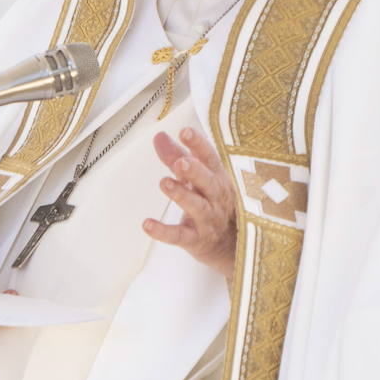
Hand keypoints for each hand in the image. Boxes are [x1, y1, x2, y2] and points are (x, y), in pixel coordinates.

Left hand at [146, 126, 238, 277]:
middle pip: (207, 182)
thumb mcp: (199, 179)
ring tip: (165, 183)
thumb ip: (177, 156)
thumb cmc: (214, 205)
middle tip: (180, 161)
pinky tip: (148, 224)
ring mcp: (207, 219)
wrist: (231, 247)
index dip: (199, 144)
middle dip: (194, 171)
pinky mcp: (196, 240)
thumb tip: (160, 136)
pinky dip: (163, 231)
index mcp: (218, 178)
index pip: (210, 158)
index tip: (186, 132)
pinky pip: (179, 236)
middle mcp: (216, 197)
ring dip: (181, 195)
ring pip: (196, 206)